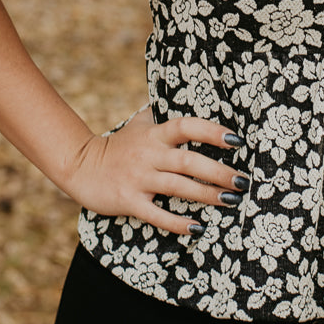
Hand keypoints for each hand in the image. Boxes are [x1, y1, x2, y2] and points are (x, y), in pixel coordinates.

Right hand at [64, 110, 246, 234]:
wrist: (80, 166)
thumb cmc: (117, 146)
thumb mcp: (137, 125)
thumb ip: (160, 115)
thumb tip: (179, 95)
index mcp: (154, 135)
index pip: (186, 127)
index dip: (211, 132)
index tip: (236, 140)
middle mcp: (148, 154)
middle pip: (188, 161)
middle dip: (218, 172)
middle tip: (243, 181)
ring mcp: (138, 178)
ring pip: (178, 187)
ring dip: (206, 195)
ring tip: (230, 200)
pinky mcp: (129, 201)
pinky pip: (156, 214)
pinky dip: (177, 223)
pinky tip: (198, 228)